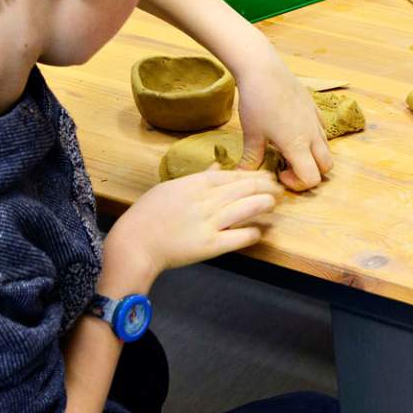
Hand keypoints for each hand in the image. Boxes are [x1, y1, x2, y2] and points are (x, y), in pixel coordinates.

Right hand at [106, 168, 278, 284]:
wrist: (134, 243)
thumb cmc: (147, 214)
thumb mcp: (170, 187)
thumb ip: (197, 177)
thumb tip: (218, 166)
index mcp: (194, 184)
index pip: (231, 175)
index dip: (253, 174)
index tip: (265, 175)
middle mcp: (204, 201)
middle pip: (243, 188)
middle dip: (265, 187)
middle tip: (278, 188)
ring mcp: (208, 223)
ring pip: (245, 208)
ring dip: (263, 204)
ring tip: (274, 203)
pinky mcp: (208, 246)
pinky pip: (237, 237)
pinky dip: (251, 234)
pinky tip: (259, 232)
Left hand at [232, 50, 333, 190]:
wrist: (263, 68)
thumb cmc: (256, 101)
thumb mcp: (251, 133)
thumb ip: (251, 158)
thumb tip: (243, 175)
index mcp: (297, 144)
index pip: (312, 178)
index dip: (298, 184)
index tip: (280, 173)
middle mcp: (312, 134)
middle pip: (326, 166)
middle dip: (311, 172)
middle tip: (287, 165)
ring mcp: (315, 119)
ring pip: (326, 147)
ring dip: (312, 155)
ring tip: (289, 149)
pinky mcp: (313, 107)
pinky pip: (322, 128)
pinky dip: (313, 137)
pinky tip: (293, 130)